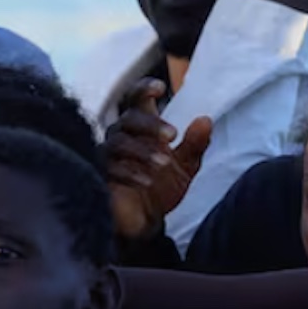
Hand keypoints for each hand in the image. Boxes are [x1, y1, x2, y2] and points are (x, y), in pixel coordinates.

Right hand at [105, 78, 212, 242]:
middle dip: (150, 124)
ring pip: (118, 142)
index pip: (136, 99)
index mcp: (142, 127)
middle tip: (172, 136)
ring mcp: (109, 156)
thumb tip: (206, 120)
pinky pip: (111, 168)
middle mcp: (122, 136)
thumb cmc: (162, 187)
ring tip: (164, 164)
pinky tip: (148, 181)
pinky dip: (131, 173)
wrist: (147, 221)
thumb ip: (195, 144)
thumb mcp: (186, 166)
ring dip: (143, 151)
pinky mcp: (101, 177)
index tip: (160, 88)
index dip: (144, 89)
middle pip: (128, 118)